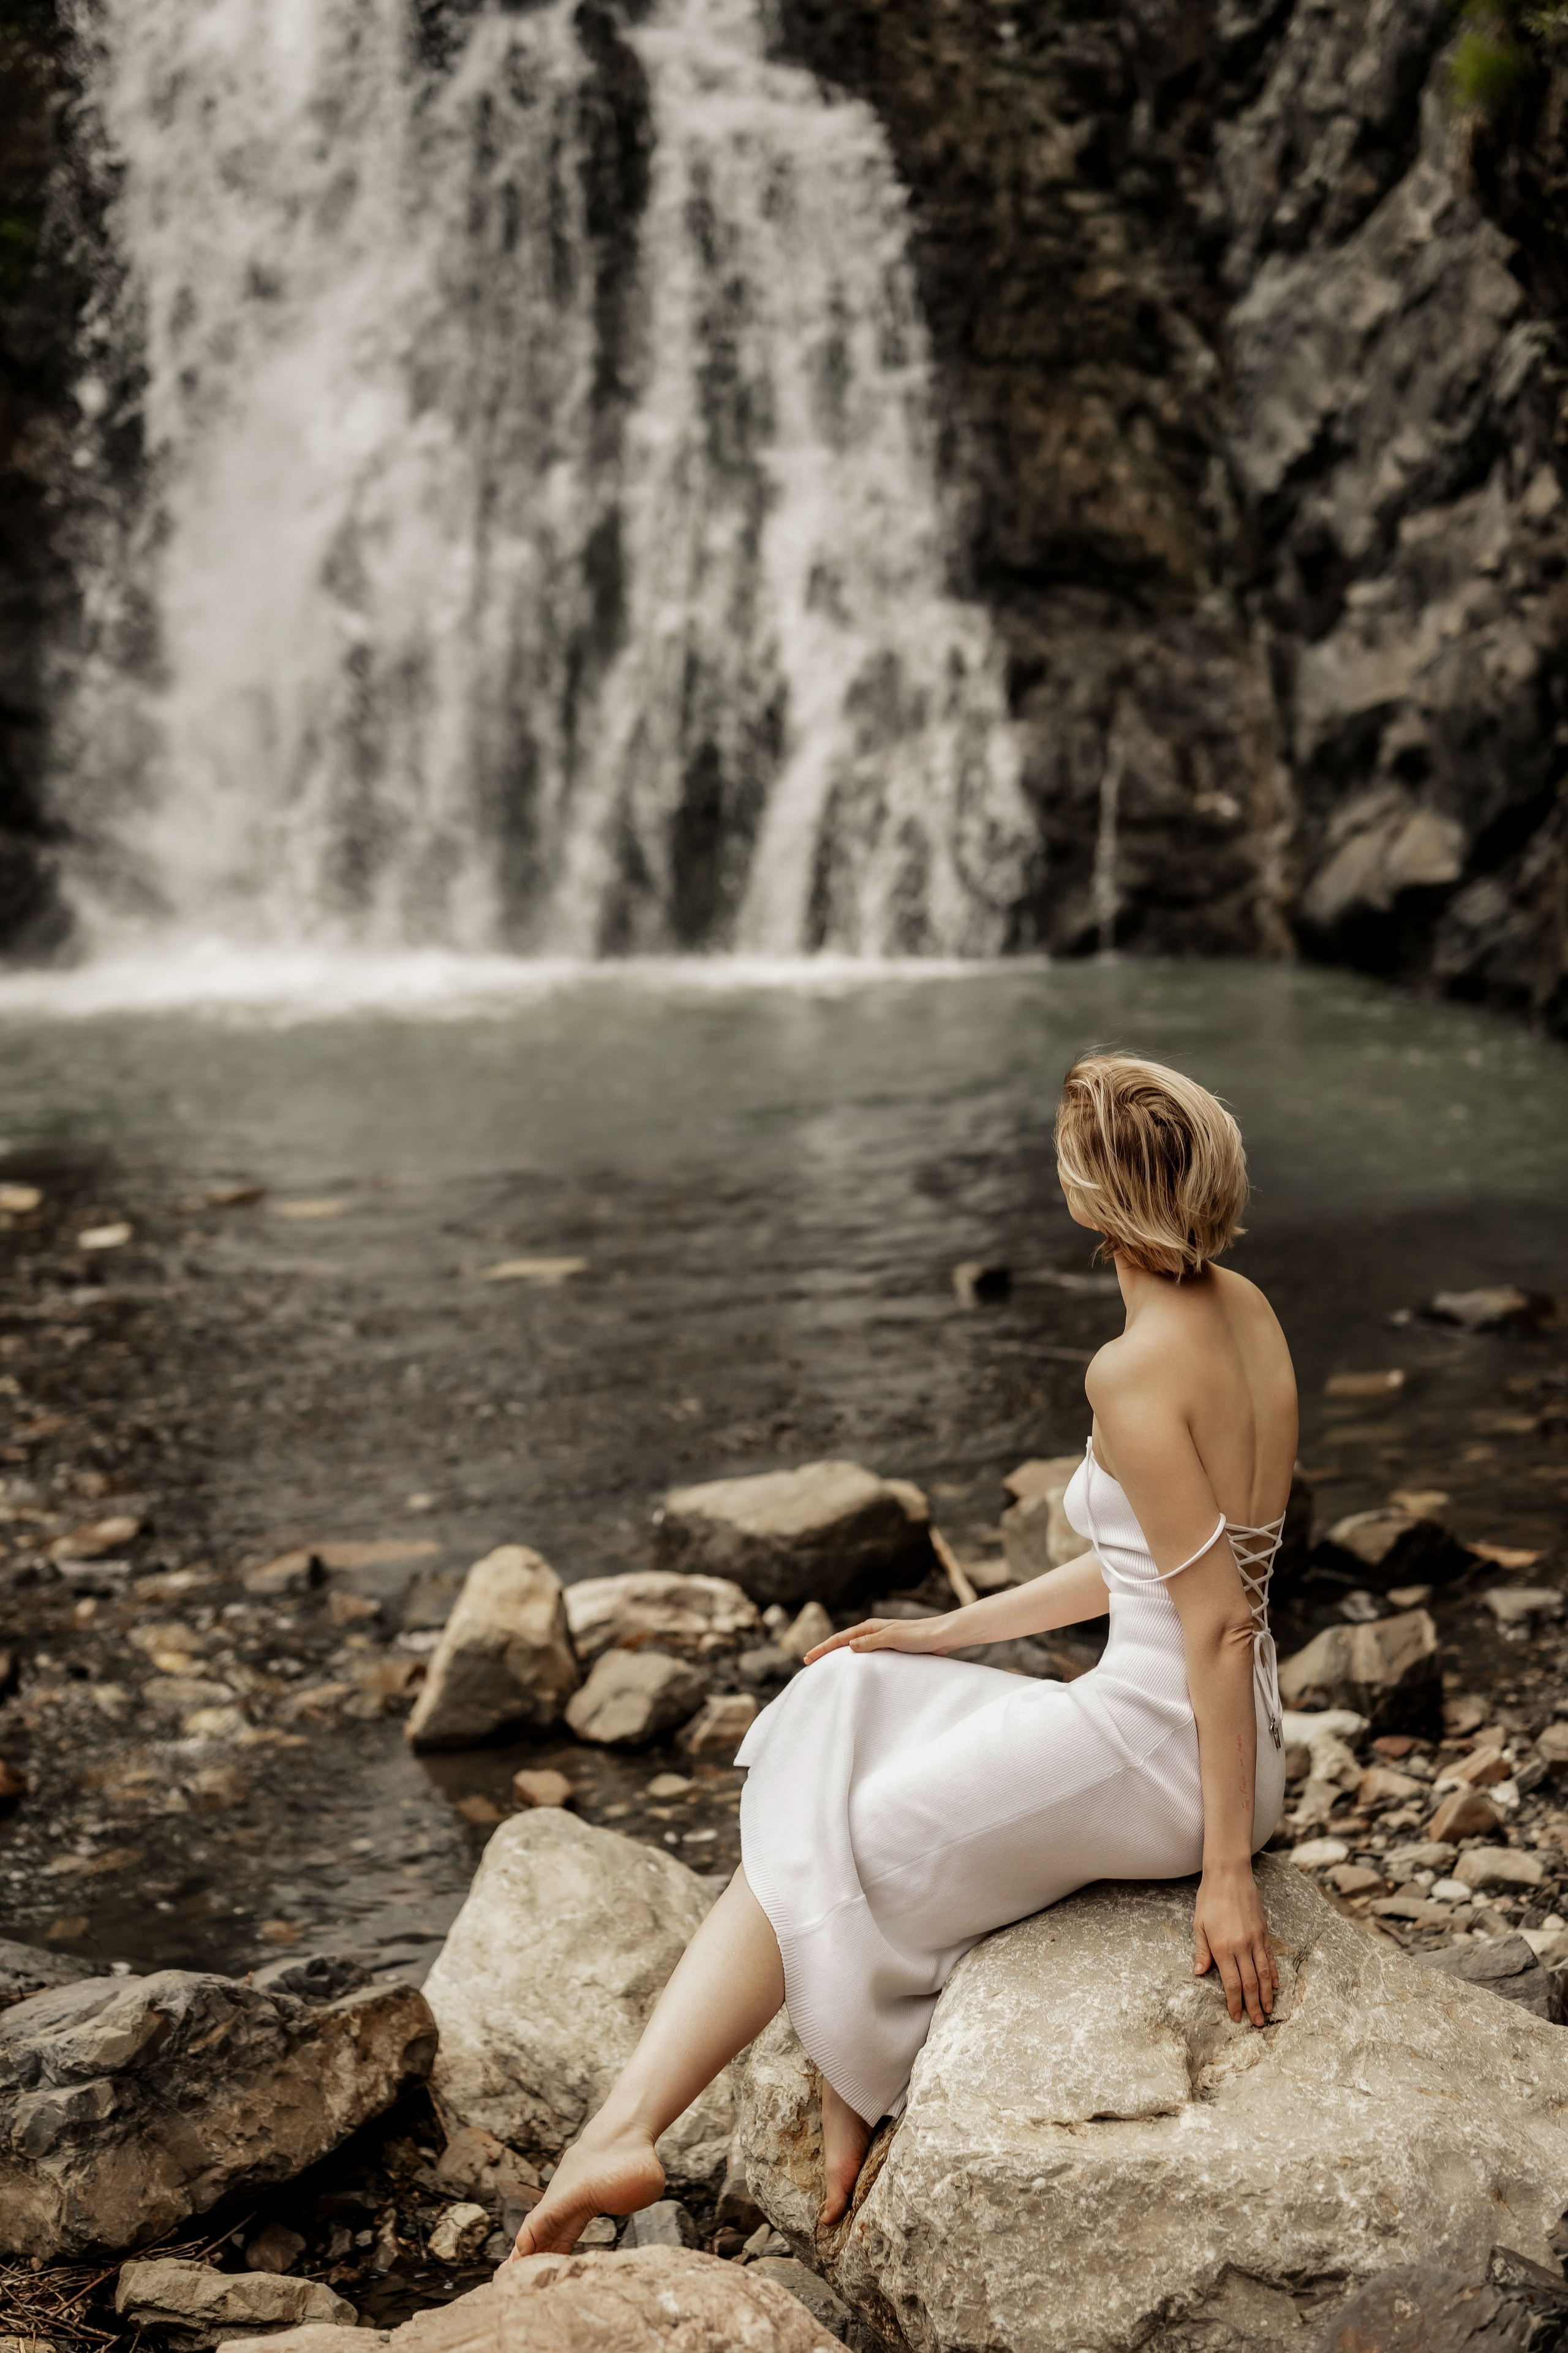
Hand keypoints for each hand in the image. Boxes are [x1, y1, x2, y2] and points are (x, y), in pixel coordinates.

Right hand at [803, 1614, 957, 1664]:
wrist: (941, 1636)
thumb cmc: (918, 1636)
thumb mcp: (892, 1638)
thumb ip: (870, 1642)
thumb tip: (848, 1646)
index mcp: (869, 1628)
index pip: (840, 1639)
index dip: (823, 1648)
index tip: (807, 1658)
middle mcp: (872, 1633)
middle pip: (843, 1643)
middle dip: (826, 1652)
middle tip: (809, 1663)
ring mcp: (880, 1641)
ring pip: (853, 1650)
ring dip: (839, 1658)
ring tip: (826, 1669)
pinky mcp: (889, 1649)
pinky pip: (866, 1657)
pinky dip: (855, 1663)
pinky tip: (854, 1672)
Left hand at [1193, 1860, 1276, 2026]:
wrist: (1229, 1875)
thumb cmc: (1209, 1899)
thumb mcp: (1199, 1925)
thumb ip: (1202, 1951)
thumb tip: (1200, 1973)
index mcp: (1222, 1947)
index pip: (1232, 1983)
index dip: (1235, 2003)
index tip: (1237, 2017)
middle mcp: (1241, 1947)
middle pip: (1250, 1983)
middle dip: (1253, 2006)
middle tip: (1257, 2023)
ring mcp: (1255, 1940)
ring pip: (1264, 1974)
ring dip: (1266, 1995)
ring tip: (1268, 2011)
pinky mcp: (1264, 1932)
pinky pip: (1270, 1958)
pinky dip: (1274, 1974)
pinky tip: (1275, 1986)